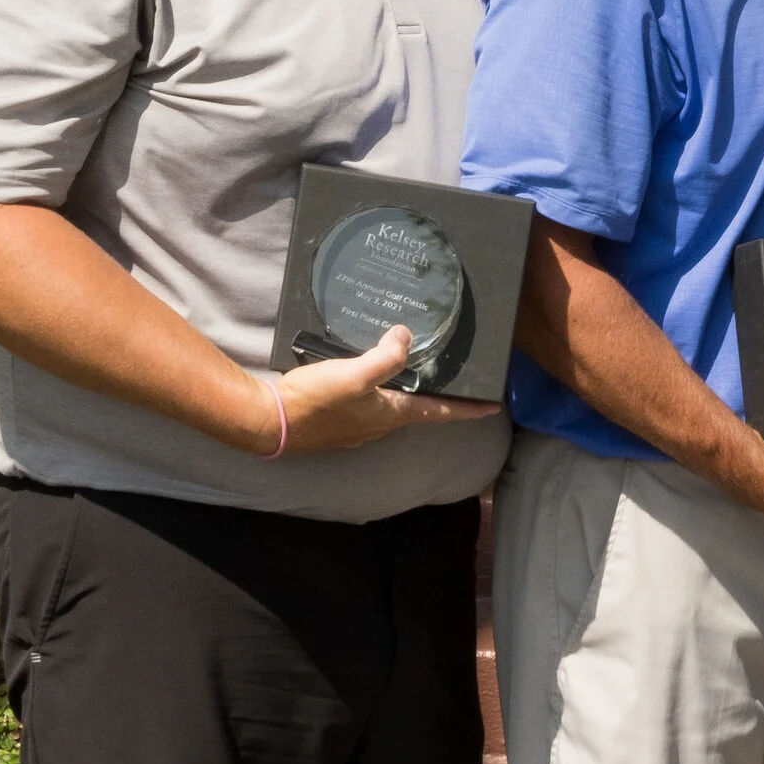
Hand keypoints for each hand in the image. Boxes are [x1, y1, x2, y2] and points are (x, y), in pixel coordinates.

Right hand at [263, 324, 499, 453]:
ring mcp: (357, 425)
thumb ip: (385, 358)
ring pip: (391, 405)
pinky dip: (376, 388)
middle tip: (453, 380)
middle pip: (417, 408)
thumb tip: (406, 337)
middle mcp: (379, 425)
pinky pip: (367, 402)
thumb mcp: (355, 375)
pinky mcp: (336, 420)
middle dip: (437, 396)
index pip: (440, 412)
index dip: (468, 409)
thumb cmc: (315, 401)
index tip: (494, 406)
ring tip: (413, 370)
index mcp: (391, 415)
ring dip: (405, 390)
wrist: (269, 422)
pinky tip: (367, 373)